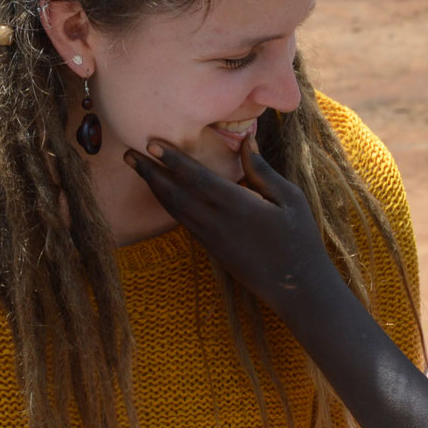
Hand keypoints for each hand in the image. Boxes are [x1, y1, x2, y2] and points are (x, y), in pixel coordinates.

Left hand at [129, 136, 337, 313]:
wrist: (296, 286)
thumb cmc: (299, 238)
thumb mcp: (290, 198)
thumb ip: (262, 171)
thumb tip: (246, 141)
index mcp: (239, 206)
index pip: (197, 178)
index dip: (173, 159)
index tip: (152, 142)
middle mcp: (218, 223)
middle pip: (176, 193)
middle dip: (151, 172)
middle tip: (128, 153)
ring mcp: (212, 239)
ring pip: (175, 209)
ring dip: (154, 187)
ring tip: (138, 169)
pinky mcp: (211, 249)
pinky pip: (183, 222)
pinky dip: (168, 204)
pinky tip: (162, 193)